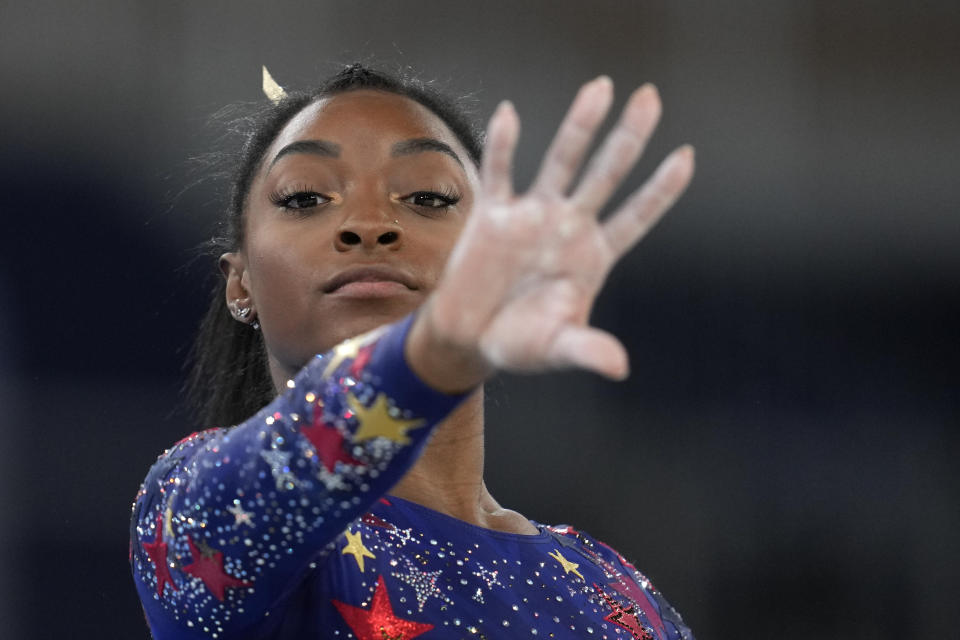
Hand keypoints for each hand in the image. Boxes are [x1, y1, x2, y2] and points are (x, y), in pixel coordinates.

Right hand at [410, 77, 694, 389]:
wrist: (468, 338)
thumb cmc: (520, 343)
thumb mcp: (556, 348)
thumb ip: (586, 350)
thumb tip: (620, 367)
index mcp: (593, 257)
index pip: (635, 218)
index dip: (660, 191)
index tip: (687, 156)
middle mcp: (568, 228)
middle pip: (605, 174)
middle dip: (627, 138)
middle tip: (650, 97)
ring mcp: (532, 216)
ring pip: (560, 161)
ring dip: (579, 126)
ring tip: (600, 88)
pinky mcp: (493, 215)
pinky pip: (499, 173)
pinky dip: (503, 145)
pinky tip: (511, 113)